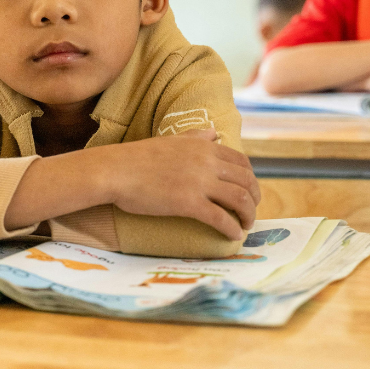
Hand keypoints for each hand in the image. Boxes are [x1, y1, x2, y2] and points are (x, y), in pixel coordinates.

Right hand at [99, 130, 260, 238]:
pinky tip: (233, 236)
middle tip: (251, 212)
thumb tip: (214, 132)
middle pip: (246, 182)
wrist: (114, 171)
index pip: (242, 162)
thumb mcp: (171, 140)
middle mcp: (207, 163)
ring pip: (239, 200)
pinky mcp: (189, 203)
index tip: (249, 191)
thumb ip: (196, 137)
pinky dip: (232, 228)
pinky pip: (220, 218)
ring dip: (248, 216)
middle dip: (255, 199)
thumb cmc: (136, 157)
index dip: (251, 179)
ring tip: (245, 226)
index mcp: (204, 147)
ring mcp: (199, 183)